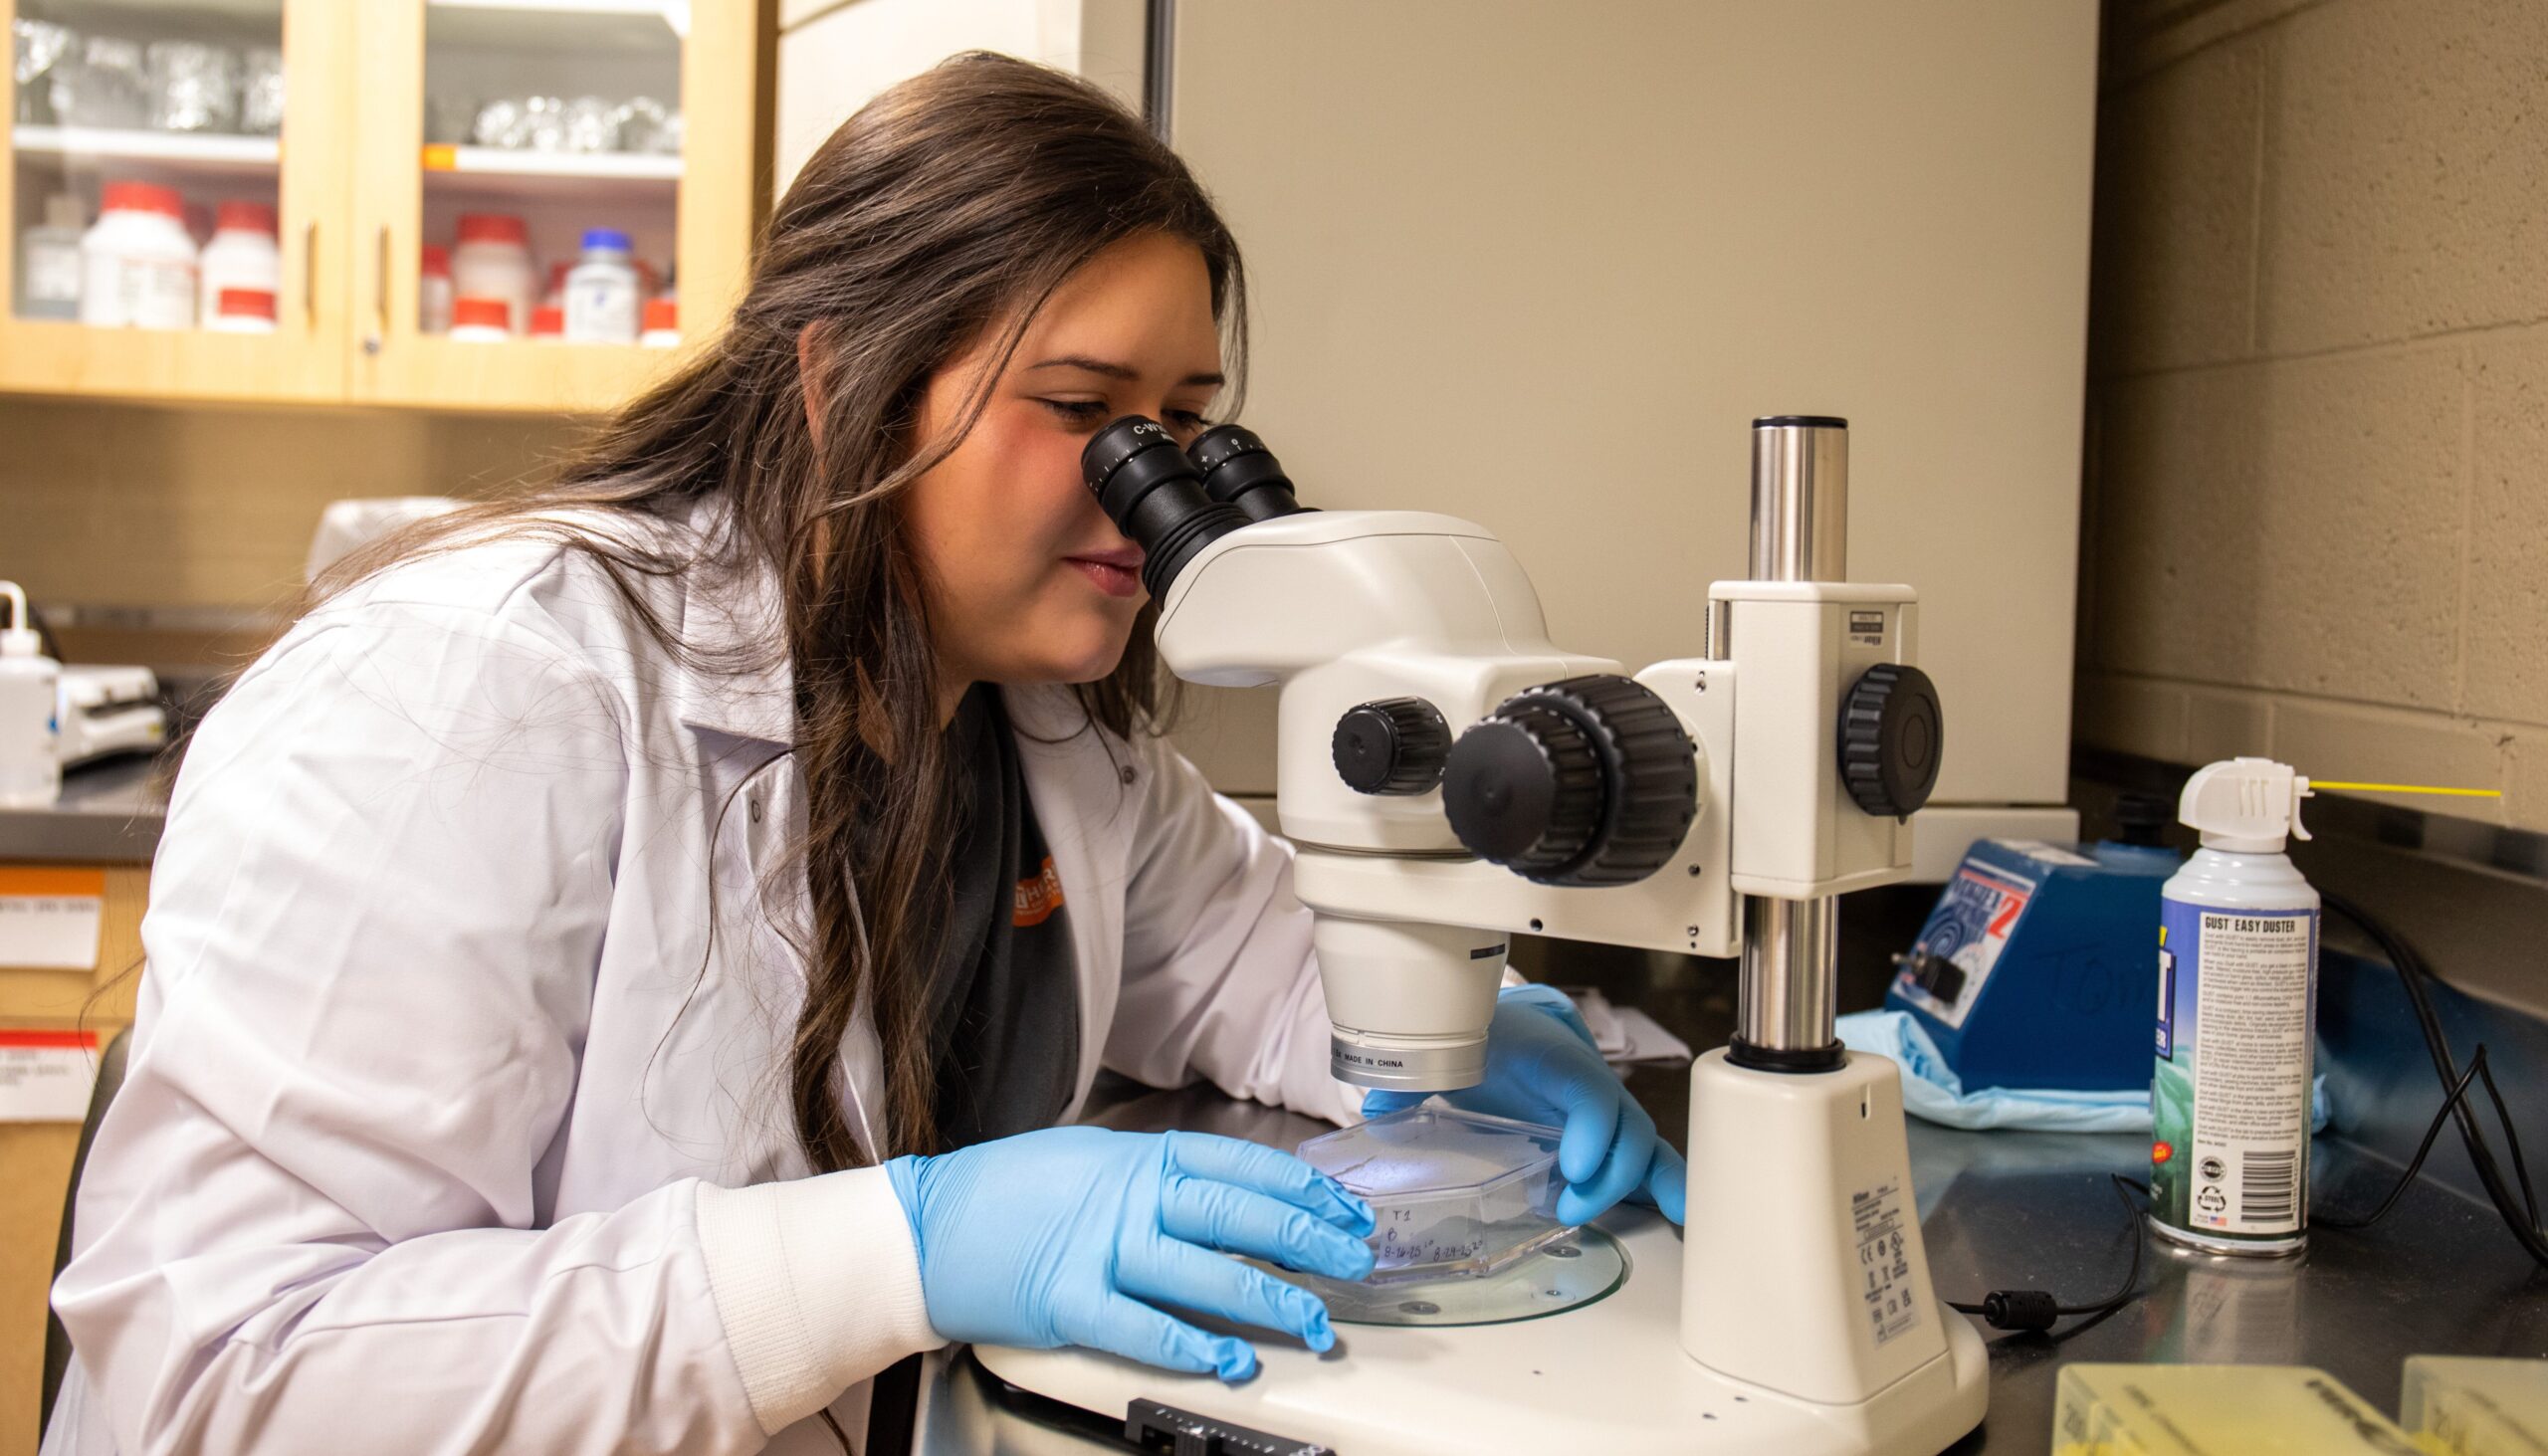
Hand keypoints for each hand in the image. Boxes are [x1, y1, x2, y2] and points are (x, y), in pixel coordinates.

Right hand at [885, 1127, 1375, 1381]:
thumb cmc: (1007, 1194)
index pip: (1242, 1166)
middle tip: (1353, 1263)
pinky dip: (1190, 1346)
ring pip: (1205, 1273)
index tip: (1342, 1210)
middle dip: (1307, 1241)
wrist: (927, 1228)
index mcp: (1140, 1157)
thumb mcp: (1092, 1159)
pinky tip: (1228, 1360)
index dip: (1302, 1190)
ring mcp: (1102, 1248)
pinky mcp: (1071, 1301)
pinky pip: (1143, 1326)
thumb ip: (1156, 1177)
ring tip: (1312, 1324)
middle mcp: (1129, 1198)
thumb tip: (1230, 1197)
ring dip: (1267, 1301)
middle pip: (1238, 1216)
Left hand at [1363, 983, 1686, 1225]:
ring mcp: (1606, 1110)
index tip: (1573, 1165)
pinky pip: (1650, 1157)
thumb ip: (1414, 1078)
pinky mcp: (1611, 1135)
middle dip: (1609, 1172)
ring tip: (1658, 1221)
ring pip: (1645, 1142)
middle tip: (1570, 1207)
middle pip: (1624, 1125)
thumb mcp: (1453, 1052)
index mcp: (1552, 1059)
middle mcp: (1589, 1083)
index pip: (1584, 1089)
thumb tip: (1377, 1104)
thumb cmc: (1487, 1041)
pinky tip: (1689, 1214)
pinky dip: (1671, 1182)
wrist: (1514, 1024)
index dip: (1588, 1126)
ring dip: (1646, 1183)